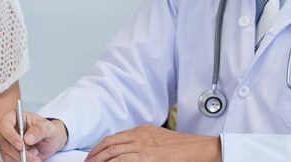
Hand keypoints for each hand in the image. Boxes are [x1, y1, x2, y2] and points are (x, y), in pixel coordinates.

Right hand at [0, 111, 67, 161]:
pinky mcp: (10, 153)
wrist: (52, 141)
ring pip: (6, 153)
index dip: (10, 135)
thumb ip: (40, 130)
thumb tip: (28, 138)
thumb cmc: (49, 130)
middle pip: (5, 142)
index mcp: (16, 117)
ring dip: (21, 158)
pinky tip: (32, 160)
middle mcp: (9, 129)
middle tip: (33, 156)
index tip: (21, 145)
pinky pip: (10, 160)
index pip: (4, 124)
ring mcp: (8, 142)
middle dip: (19, 152)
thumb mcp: (49, 128)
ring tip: (36, 158)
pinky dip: (20, 161)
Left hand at [85, 125, 221, 161]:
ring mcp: (143, 149)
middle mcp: (139, 138)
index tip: (92, 156)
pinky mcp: (149, 159)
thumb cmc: (181, 146)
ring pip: (114, 155)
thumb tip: (126, 147)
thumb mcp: (157, 136)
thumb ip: (141, 140)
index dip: (99, 148)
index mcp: (140, 131)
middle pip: (109, 146)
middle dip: (95, 156)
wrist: (199, 149)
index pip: (112, 138)